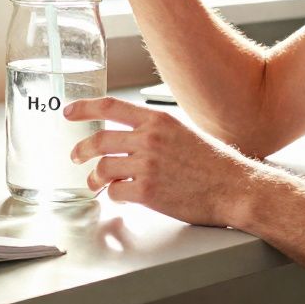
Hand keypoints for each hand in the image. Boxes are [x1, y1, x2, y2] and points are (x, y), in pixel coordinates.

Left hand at [66, 97, 261, 226]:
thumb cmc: (214, 164)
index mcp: (158, 120)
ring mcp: (147, 166)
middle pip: (100, 140)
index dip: (85, 108)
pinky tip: (122, 197)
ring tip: (96, 183)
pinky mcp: (147, 192)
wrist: (235, 188)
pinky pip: (116, 192)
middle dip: (81, 149)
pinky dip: (114, 195)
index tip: (68, 112)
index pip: (111, 106)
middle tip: (75, 156)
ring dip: (95, 177)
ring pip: (103, 168)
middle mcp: (149, 139)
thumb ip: (154, 132)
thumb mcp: (183, 133)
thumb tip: (129, 138)